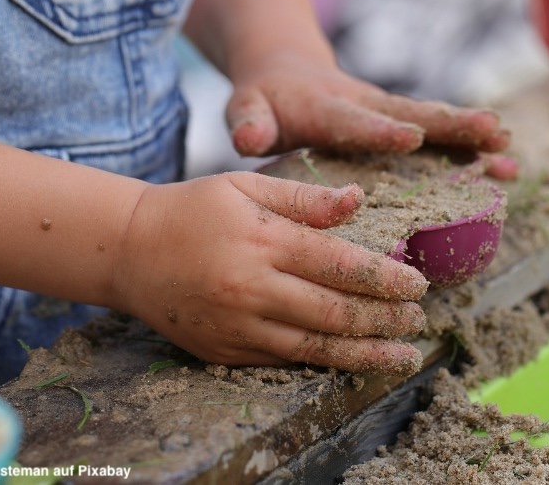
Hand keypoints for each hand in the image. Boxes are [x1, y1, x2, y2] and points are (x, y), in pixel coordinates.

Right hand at [110, 172, 428, 375]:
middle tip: (417, 319)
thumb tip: (359, 201)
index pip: (342, 265)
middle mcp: (253, 287)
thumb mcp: (245, 186)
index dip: (387, 279)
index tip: (418, 285)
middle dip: (386, 319)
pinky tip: (351, 361)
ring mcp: (238, 325)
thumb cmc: (192, 210)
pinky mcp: (224, 350)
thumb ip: (304, 198)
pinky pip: (283, 361)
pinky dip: (323, 363)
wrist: (129, 251)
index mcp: (264, 240)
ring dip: (366, 354)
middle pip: (336, 313)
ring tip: (403, 356)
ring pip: (316, 348)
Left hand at [226, 52, 517, 179]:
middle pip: (411, 114)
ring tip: (509, 152)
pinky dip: (470, 150)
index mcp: (326, 109)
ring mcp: (386, 114)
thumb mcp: (247, 108)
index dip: (380, 130)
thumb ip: (249, 122)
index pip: (354, 121)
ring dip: (471, 138)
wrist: (286, 72)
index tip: (411, 137)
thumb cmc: (265, 100)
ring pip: (433, 124)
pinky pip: (437, 136)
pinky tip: (505, 167)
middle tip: (491, 133)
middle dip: (451, 125)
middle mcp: (364, 107)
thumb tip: (249, 138)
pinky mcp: (398, 123)